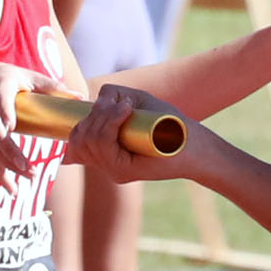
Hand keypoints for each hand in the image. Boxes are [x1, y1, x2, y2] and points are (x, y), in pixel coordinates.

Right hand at [0, 56, 65, 193]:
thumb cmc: (6, 78)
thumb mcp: (27, 75)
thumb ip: (51, 86)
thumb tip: (79, 97)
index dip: (3, 112)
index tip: (10, 125)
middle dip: (10, 151)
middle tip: (28, 167)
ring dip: (7, 168)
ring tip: (24, 183)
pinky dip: (0, 176)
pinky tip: (13, 191)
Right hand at [70, 81, 199, 182]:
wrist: (196, 144)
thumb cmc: (168, 122)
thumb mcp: (137, 103)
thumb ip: (113, 98)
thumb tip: (92, 99)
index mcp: (106, 154)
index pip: (75, 145)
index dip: (78, 126)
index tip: (99, 109)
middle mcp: (107, 166)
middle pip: (80, 139)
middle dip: (95, 114)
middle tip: (121, 104)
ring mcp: (114, 171)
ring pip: (90, 140)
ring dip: (104, 116)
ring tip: (126, 106)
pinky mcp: (125, 172)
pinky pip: (104, 147)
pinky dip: (111, 123)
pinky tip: (125, 110)